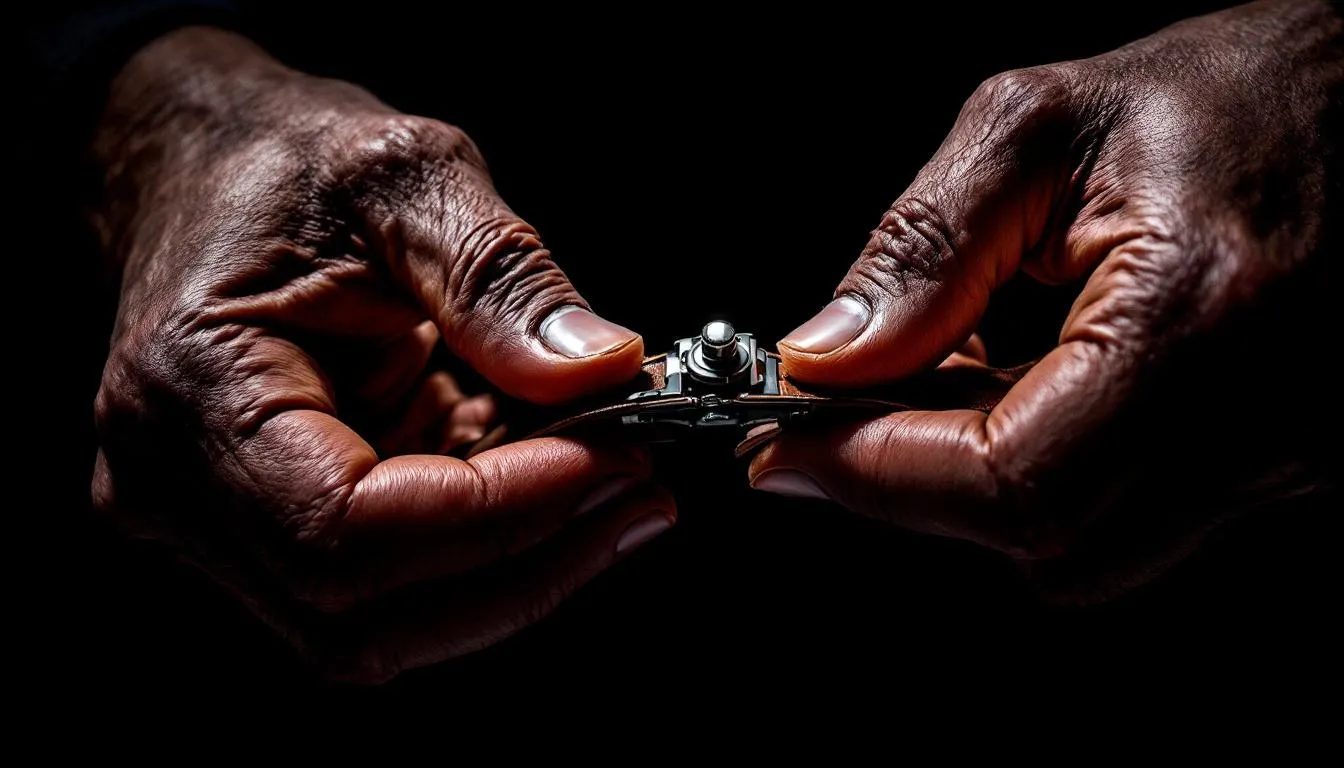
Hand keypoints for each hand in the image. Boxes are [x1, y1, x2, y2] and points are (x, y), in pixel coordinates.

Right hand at [91, 27, 673, 680]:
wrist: (204, 168)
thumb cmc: (283, 158)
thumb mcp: (403, 174)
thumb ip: (500, 278)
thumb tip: (605, 372)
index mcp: (192, 391)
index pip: (342, 528)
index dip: (492, 516)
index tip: (610, 459)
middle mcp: (181, 488)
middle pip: (363, 615)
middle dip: (526, 563)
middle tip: (642, 492)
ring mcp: (222, 523)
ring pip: (385, 624)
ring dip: (521, 568)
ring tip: (619, 485)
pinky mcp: (279, 526)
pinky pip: (398, 579)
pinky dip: (495, 541)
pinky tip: (561, 475)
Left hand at [751, 0, 1340, 597]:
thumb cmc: (1240, 86)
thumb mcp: (1042, 124)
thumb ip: (922, 250)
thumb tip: (821, 363)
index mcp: (1203, 317)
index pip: (1005, 479)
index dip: (873, 475)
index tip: (782, 444)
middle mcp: (1272, 421)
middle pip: (1041, 541)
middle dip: (918, 482)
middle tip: (852, 406)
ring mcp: (1303, 461)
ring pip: (1087, 552)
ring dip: (986, 484)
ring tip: (963, 374)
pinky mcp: (1305, 468)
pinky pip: (1139, 523)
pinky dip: (1056, 477)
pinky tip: (1040, 389)